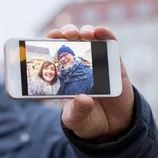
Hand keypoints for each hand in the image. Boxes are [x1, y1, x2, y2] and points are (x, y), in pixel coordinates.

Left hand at [47, 24, 133, 141]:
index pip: (52, 53)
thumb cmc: (88, 120)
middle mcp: (78, 64)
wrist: (113, 127)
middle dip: (66, 33)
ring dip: (85, 31)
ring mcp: (96, 61)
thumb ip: (77, 111)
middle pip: (69, 40)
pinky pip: (110, 43)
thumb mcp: (77, 119)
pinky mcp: (114, 63)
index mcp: (63, 75)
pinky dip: (106, 34)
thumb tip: (83, 98)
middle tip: (66, 36)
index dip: (48, 43)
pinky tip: (101, 32)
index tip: (44, 39)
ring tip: (84, 35)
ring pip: (88, 38)